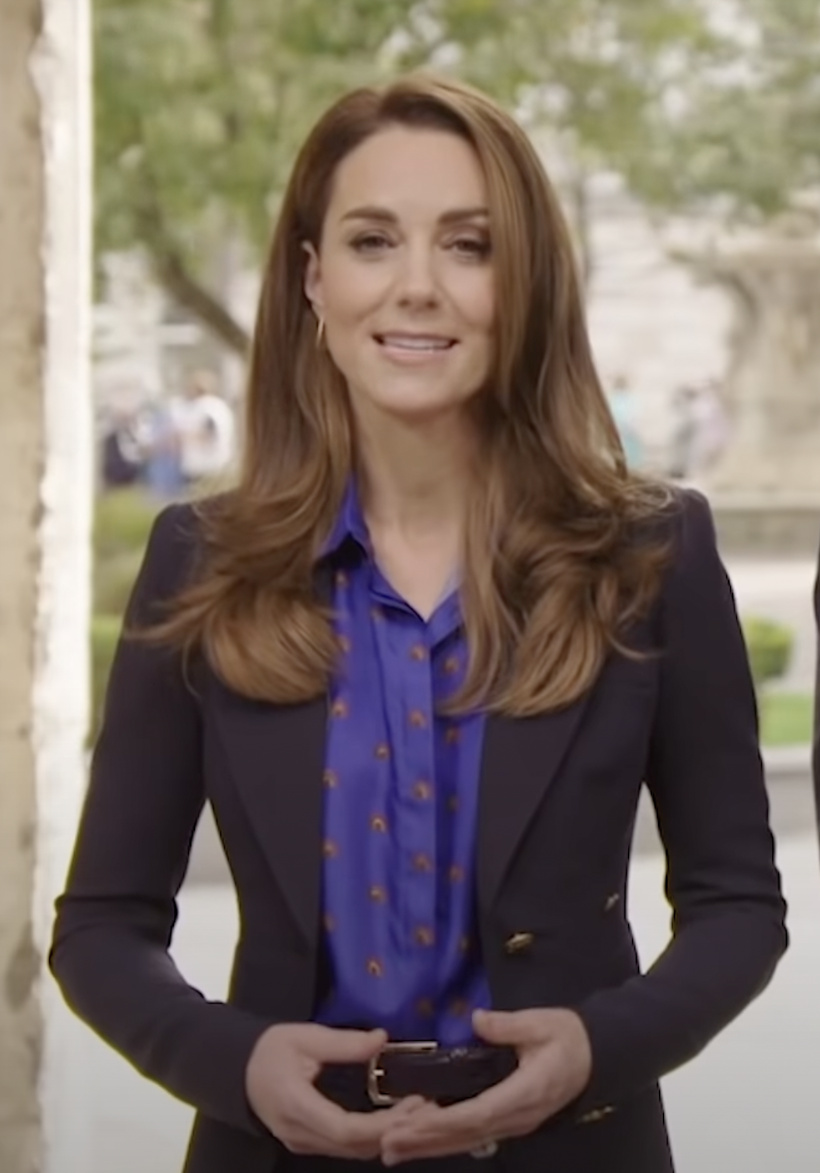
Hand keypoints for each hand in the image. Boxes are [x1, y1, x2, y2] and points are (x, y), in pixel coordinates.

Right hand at [245, 1023, 424, 1158]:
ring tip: (415, 1112)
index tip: (411, 1105)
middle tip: (425, 1107)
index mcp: (297, 1107)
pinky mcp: (308, 1142)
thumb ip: (344, 1043)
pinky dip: (371, 1136)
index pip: (346, 1129)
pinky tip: (391, 1119)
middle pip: (353, 1147)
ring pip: (351, 1152)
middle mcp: (300, 1134)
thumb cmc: (270, 1051)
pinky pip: (345, 1147)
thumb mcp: (305, 1037)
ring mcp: (303, 1142)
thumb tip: (381, 1039)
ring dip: (386, 1136)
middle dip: (393, 1131)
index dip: (382, 1124)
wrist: (238, 1069)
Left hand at [380, 1008, 592, 1164]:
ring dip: (430, 1146)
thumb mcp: (542, 1022)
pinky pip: (474, 1135)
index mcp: (525, 1092)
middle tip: (387, 1144)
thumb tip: (477, 1019)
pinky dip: (446, 1139)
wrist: (596, 1056)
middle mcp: (517, 1116)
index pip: (478, 1112)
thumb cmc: (568, 1037)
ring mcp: (514, 1123)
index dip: (443, 1120)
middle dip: (425, 1140)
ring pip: (467, 1140)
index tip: (411, 1122)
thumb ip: (509, 1025)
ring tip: (394, 1150)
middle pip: (466, 1134)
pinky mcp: (509, 1121)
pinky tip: (423, 1141)